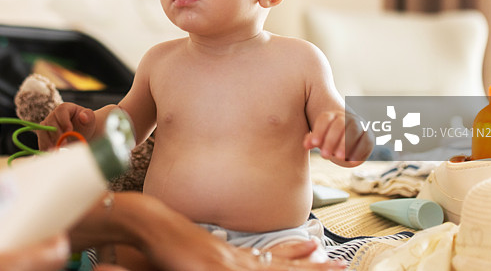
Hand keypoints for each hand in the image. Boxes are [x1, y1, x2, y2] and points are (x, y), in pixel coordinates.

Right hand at [36, 102, 96, 150]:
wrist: (81, 132)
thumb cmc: (85, 124)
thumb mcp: (90, 120)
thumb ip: (88, 116)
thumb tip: (83, 116)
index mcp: (65, 108)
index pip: (61, 112)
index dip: (64, 121)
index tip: (69, 131)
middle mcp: (53, 115)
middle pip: (50, 123)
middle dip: (56, 135)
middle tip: (64, 144)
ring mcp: (47, 125)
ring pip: (43, 132)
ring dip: (49, 142)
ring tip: (57, 150)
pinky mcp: (44, 135)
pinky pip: (41, 141)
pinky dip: (45, 148)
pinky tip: (52, 154)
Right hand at [147, 231, 345, 269]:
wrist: (149, 224)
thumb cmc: (165, 242)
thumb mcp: (196, 254)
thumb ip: (214, 259)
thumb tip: (222, 260)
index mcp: (230, 256)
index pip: (270, 258)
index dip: (295, 255)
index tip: (317, 247)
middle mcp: (234, 258)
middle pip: (279, 266)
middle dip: (311, 268)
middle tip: (341, 265)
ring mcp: (228, 263)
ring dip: (300, 270)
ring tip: (332, 267)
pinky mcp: (216, 267)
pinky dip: (273, 267)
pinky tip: (290, 265)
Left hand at [303, 110, 371, 166]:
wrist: (351, 141)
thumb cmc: (330, 140)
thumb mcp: (321, 140)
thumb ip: (313, 140)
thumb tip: (306, 145)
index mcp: (332, 115)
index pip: (325, 119)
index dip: (319, 130)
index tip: (314, 144)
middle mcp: (347, 117)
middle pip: (339, 124)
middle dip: (331, 140)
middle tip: (324, 155)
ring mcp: (360, 125)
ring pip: (353, 130)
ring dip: (345, 144)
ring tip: (338, 157)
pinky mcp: (369, 136)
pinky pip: (365, 141)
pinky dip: (358, 151)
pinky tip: (350, 161)